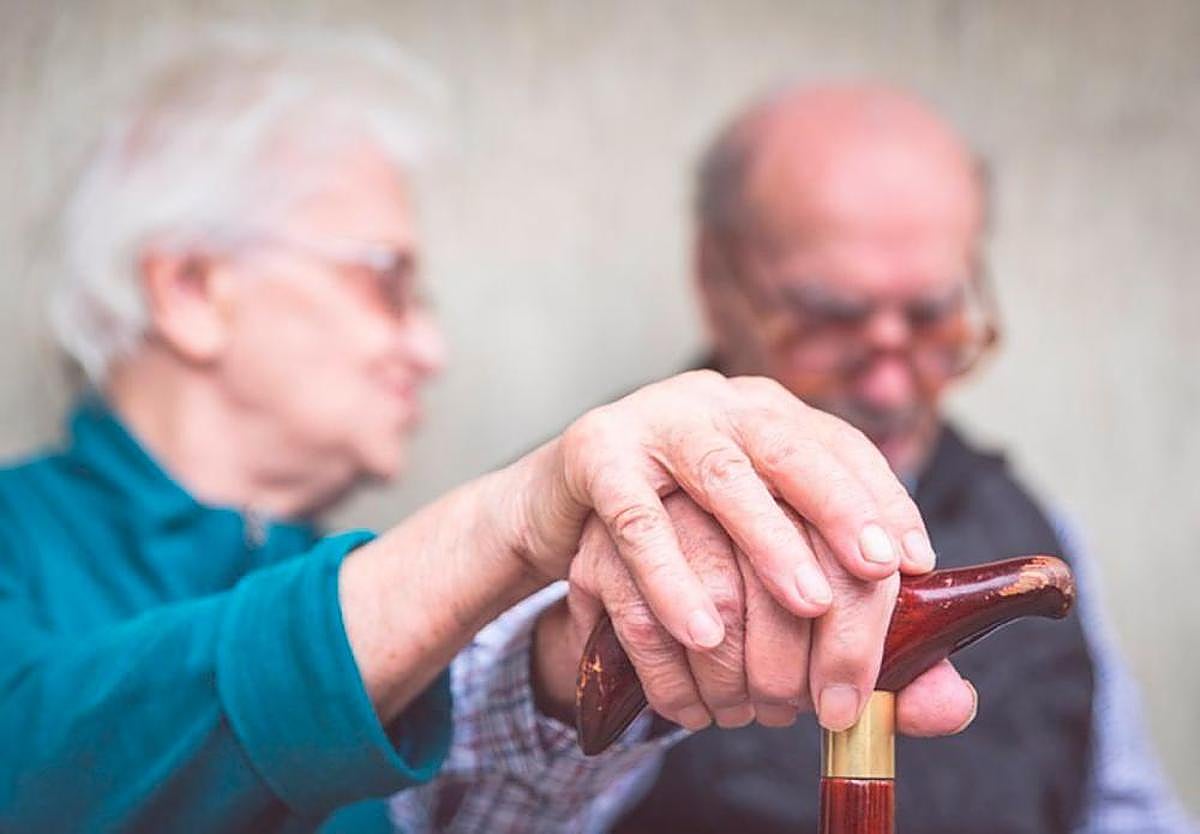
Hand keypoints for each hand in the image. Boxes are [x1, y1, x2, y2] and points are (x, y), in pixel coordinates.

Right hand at [510, 370, 935, 653]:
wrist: (565, 505)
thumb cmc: (678, 536)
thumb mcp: (753, 558)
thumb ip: (846, 628)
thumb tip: (949, 708)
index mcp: (767, 416)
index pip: (839, 447)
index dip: (882, 498)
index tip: (914, 562)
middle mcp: (719, 405)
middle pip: (789, 446)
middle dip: (840, 507)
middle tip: (880, 570)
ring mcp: (655, 421)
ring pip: (720, 474)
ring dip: (766, 539)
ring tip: (807, 603)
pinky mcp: (596, 454)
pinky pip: (637, 520)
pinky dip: (671, 577)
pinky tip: (703, 630)